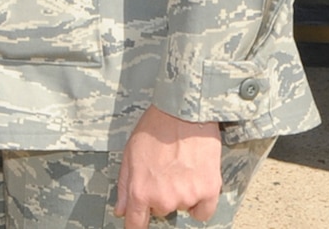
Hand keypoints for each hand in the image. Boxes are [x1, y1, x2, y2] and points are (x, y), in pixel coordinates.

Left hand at [114, 106, 222, 226]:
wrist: (183, 112)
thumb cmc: (155, 128)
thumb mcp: (129, 153)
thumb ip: (124, 185)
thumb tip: (120, 210)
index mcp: (140, 191)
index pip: (136, 223)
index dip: (136, 225)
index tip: (138, 223)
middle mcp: (163, 199)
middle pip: (161, 210)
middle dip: (161, 194)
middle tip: (165, 169)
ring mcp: (187, 196)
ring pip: (182, 206)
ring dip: (181, 193)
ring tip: (181, 166)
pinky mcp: (208, 190)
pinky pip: (203, 211)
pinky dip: (200, 201)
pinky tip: (196, 181)